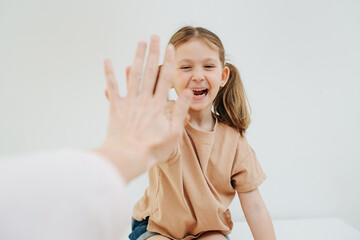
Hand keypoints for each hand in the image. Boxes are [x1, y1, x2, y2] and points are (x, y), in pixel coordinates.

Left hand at [96, 35, 191, 181]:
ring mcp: (129, 102)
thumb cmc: (153, 149)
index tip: (170, 47)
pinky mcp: (116, 107)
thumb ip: (180, 111)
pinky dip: (110, 73)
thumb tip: (188, 93)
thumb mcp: (174, 132)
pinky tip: (108, 60)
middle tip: (154, 36)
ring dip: (137, 57)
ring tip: (139, 42)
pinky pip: (112, 87)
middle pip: (150, 71)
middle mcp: (144, 99)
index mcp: (158, 105)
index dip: (168, 62)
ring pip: (134, 74)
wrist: (128, 156)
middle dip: (153, 52)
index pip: (165, 78)